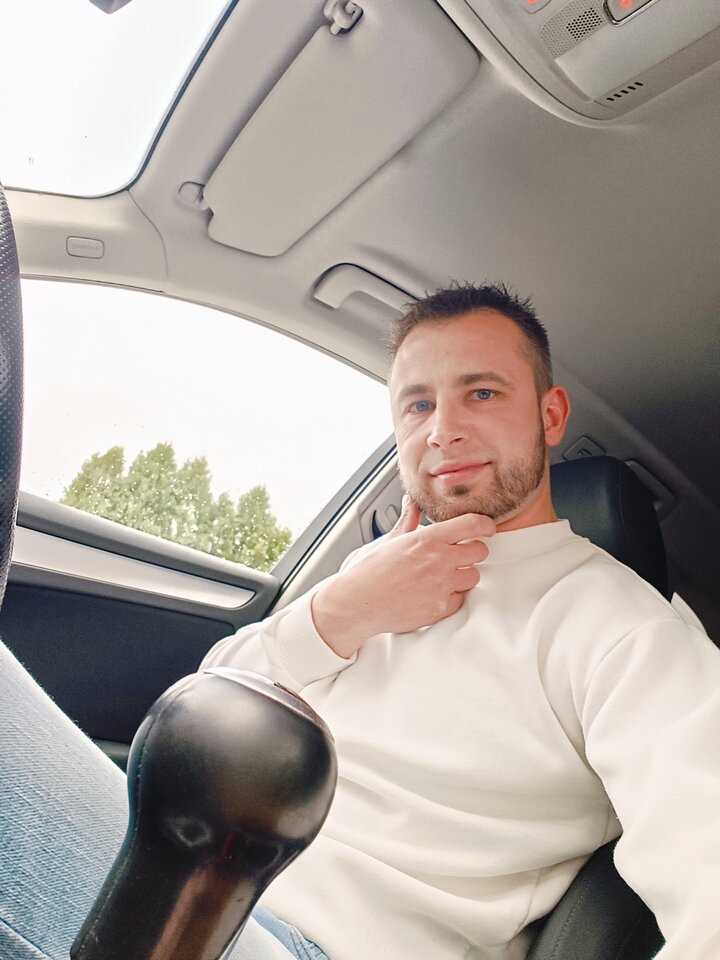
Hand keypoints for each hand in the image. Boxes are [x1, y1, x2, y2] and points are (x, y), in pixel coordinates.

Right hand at [311, 497, 494, 657]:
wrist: (356, 603)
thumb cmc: (368, 572)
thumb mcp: (389, 540)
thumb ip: (408, 520)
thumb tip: (411, 502)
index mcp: (427, 539)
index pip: (473, 524)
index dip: (485, 525)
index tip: (487, 528)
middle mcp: (439, 561)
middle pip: (480, 551)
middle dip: (472, 551)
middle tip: (459, 554)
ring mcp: (441, 586)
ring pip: (473, 576)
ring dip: (463, 575)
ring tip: (443, 575)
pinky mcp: (440, 609)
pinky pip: (461, 599)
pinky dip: (452, 597)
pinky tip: (435, 592)